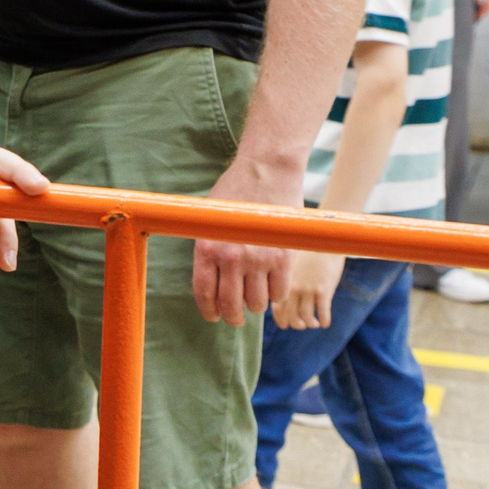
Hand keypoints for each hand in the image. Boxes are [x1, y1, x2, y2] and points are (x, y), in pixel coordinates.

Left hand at [192, 155, 300, 324]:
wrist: (266, 170)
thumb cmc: (235, 193)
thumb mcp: (210, 222)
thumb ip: (210, 251)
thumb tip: (213, 285)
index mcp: (207, 248)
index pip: (205, 294)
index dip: (209, 311)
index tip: (214, 316)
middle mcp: (231, 257)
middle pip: (231, 306)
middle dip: (233, 317)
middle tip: (236, 317)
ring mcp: (258, 259)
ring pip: (257, 303)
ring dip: (256, 304)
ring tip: (256, 295)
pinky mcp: (283, 257)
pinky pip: (280, 292)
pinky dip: (277, 294)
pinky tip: (273, 285)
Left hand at [273, 250, 343, 327]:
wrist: (325, 240)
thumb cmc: (309, 252)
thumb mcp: (293, 265)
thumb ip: (287, 280)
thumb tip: (284, 297)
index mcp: (283, 282)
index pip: (277, 308)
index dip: (281, 320)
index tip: (284, 325)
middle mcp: (293, 287)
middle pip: (291, 316)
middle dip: (296, 324)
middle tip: (301, 325)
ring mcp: (309, 289)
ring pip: (306, 317)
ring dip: (310, 323)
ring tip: (314, 323)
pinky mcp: (324, 289)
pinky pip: (323, 312)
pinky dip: (323, 320)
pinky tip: (325, 323)